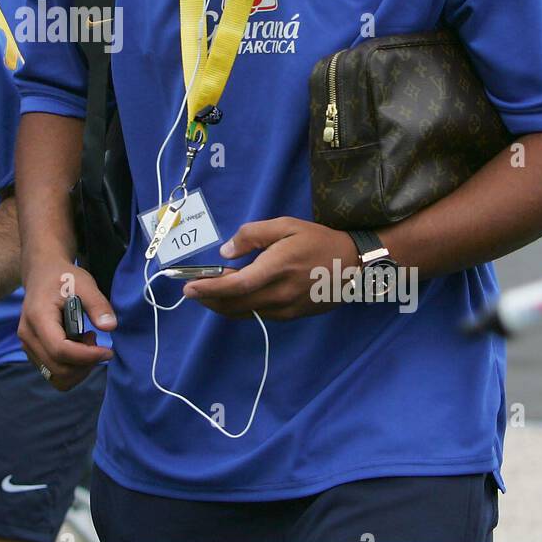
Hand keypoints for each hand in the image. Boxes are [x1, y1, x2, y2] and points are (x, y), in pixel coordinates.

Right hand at [16, 260, 113, 390]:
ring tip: (86, 343)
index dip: (87, 356)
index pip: (60, 350)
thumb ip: (97, 304)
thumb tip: (110, 327)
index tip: (108, 351)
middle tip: (95, 339)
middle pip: (59, 368)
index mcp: (37, 317)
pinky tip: (77, 346)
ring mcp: (28, 346)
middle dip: (85, 363)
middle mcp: (28, 336)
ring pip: (56, 376)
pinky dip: (71, 368)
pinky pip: (54, 373)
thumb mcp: (84, 283)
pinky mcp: (33, 352)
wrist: (42, 274)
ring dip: (79, 368)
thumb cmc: (63, 277)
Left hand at [183, 216, 358, 320]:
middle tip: (191, 290)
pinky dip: (240, 307)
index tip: (188, 288)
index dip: (209, 289)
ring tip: (206, 294)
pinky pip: (259, 314)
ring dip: (221, 305)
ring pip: (245, 313)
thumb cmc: (318, 240)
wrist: (353, 265)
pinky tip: (233, 296)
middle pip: (234, 304)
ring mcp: (286, 309)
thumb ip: (253, 235)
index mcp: (276, 269)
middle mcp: (280, 295)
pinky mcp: (291, 315)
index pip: (236, 285)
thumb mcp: (286, 225)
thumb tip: (226, 251)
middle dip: (208, 299)